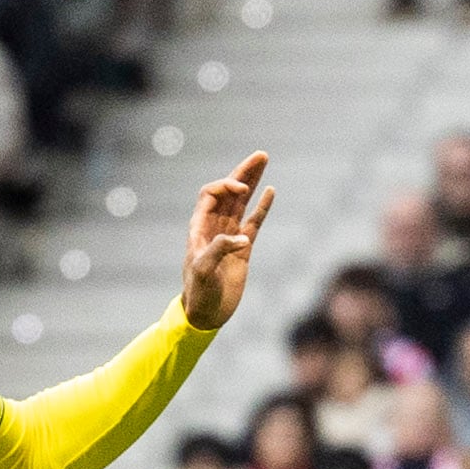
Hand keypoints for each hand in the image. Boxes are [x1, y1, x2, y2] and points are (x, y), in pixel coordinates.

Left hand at [181, 151, 276, 329]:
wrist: (206, 314)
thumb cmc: (199, 293)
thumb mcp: (203, 271)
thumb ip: (219, 251)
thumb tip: (241, 238)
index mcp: (199, 228)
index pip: (211, 194)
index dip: (226, 186)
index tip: (242, 189)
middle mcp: (214, 227)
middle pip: (229, 192)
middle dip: (243, 172)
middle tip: (261, 155)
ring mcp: (229, 236)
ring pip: (242, 202)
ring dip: (252, 182)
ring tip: (264, 161)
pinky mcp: (243, 248)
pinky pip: (254, 222)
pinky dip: (262, 207)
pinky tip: (271, 192)